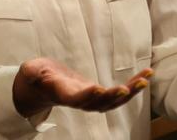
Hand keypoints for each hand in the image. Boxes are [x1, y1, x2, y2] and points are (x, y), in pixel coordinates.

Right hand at [12, 57, 152, 117]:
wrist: (45, 85)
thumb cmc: (37, 76)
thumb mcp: (31, 70)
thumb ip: (31, 72)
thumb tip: (30, 72)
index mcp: (63, 95)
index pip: (76, 99)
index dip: (87, 95)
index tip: (98, 88)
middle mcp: (81, 101)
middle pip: (99, 104)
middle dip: (113, 97)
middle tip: (126, 89)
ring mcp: (92, 99)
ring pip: (114, 101)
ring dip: (130, 92)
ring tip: (144, 79)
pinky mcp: (100, 94)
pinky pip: (119, 92)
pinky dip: (133, 85)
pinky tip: (146, 75)